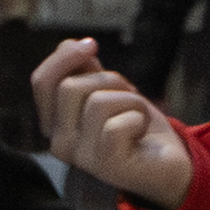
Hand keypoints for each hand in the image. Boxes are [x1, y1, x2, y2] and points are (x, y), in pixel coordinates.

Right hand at [31, 40, 197, 208]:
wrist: (168, 165)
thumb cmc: (136, 125)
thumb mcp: (108, 91)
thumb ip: (86, 71)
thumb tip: (71, 44)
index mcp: (55, 124)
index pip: (41, 82)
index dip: (64, 56)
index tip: (92, 45)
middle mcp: (59, 142)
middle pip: (70, 87)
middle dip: (109, 80)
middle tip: (128, 98)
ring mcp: (80, 157)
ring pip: (97, 103)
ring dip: (130, 100)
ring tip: (137, 116)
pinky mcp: (105, 165)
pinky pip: (116, 125)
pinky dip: (138, 119)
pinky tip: (141, 132)